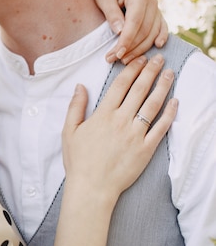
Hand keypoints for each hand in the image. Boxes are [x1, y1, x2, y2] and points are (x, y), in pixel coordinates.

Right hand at [62, 54, 176, 200]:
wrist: (92, 187)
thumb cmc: (78, 160)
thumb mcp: (69, 131)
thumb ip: (75, 106)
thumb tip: (80, 86)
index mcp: (103, 115)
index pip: (120, 85)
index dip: (131, 70)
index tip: (139, 59)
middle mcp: (121, 121)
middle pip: (139, 90)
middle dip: (150, 71)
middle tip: (159, 58)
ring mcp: (136, 134)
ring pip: (153, 105)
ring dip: (163, 86)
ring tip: (169, 73)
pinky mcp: (146, 149)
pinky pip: (161, 128)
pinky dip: (170, 114)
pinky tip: (175, 102)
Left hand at [86, 0, 168, 63]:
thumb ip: (112, 13)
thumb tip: (120, 31)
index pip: (134, 23)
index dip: (126, 40)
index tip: (116, 54)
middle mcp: (151, 2)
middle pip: (144, 31)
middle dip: (130, 48)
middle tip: (112, 59)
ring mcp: (156, 8)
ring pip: (152, 33)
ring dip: (140, 49)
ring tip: (124, 59)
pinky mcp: (156, 13)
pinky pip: (161, 27)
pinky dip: (160, 37)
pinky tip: (158, 47)